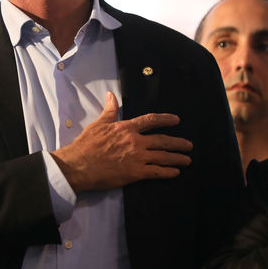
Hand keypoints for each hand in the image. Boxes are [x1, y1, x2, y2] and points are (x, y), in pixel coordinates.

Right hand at [50, 91, 192, 192]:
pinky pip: (157, 172)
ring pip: (163, 157)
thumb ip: (109, 110)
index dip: (165, 119)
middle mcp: (135, 141)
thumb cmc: (86, 145)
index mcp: (126, 128)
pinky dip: (168, 172)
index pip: (150, 120)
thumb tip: (111, 95)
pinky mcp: (135, 173)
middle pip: (162, 140)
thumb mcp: (98, 124)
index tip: (176, 120)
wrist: (79, 165)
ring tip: (187, 159)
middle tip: (189, 145)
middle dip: (178, 143)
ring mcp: (137, 157)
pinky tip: (175, 172)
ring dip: (177, 158)